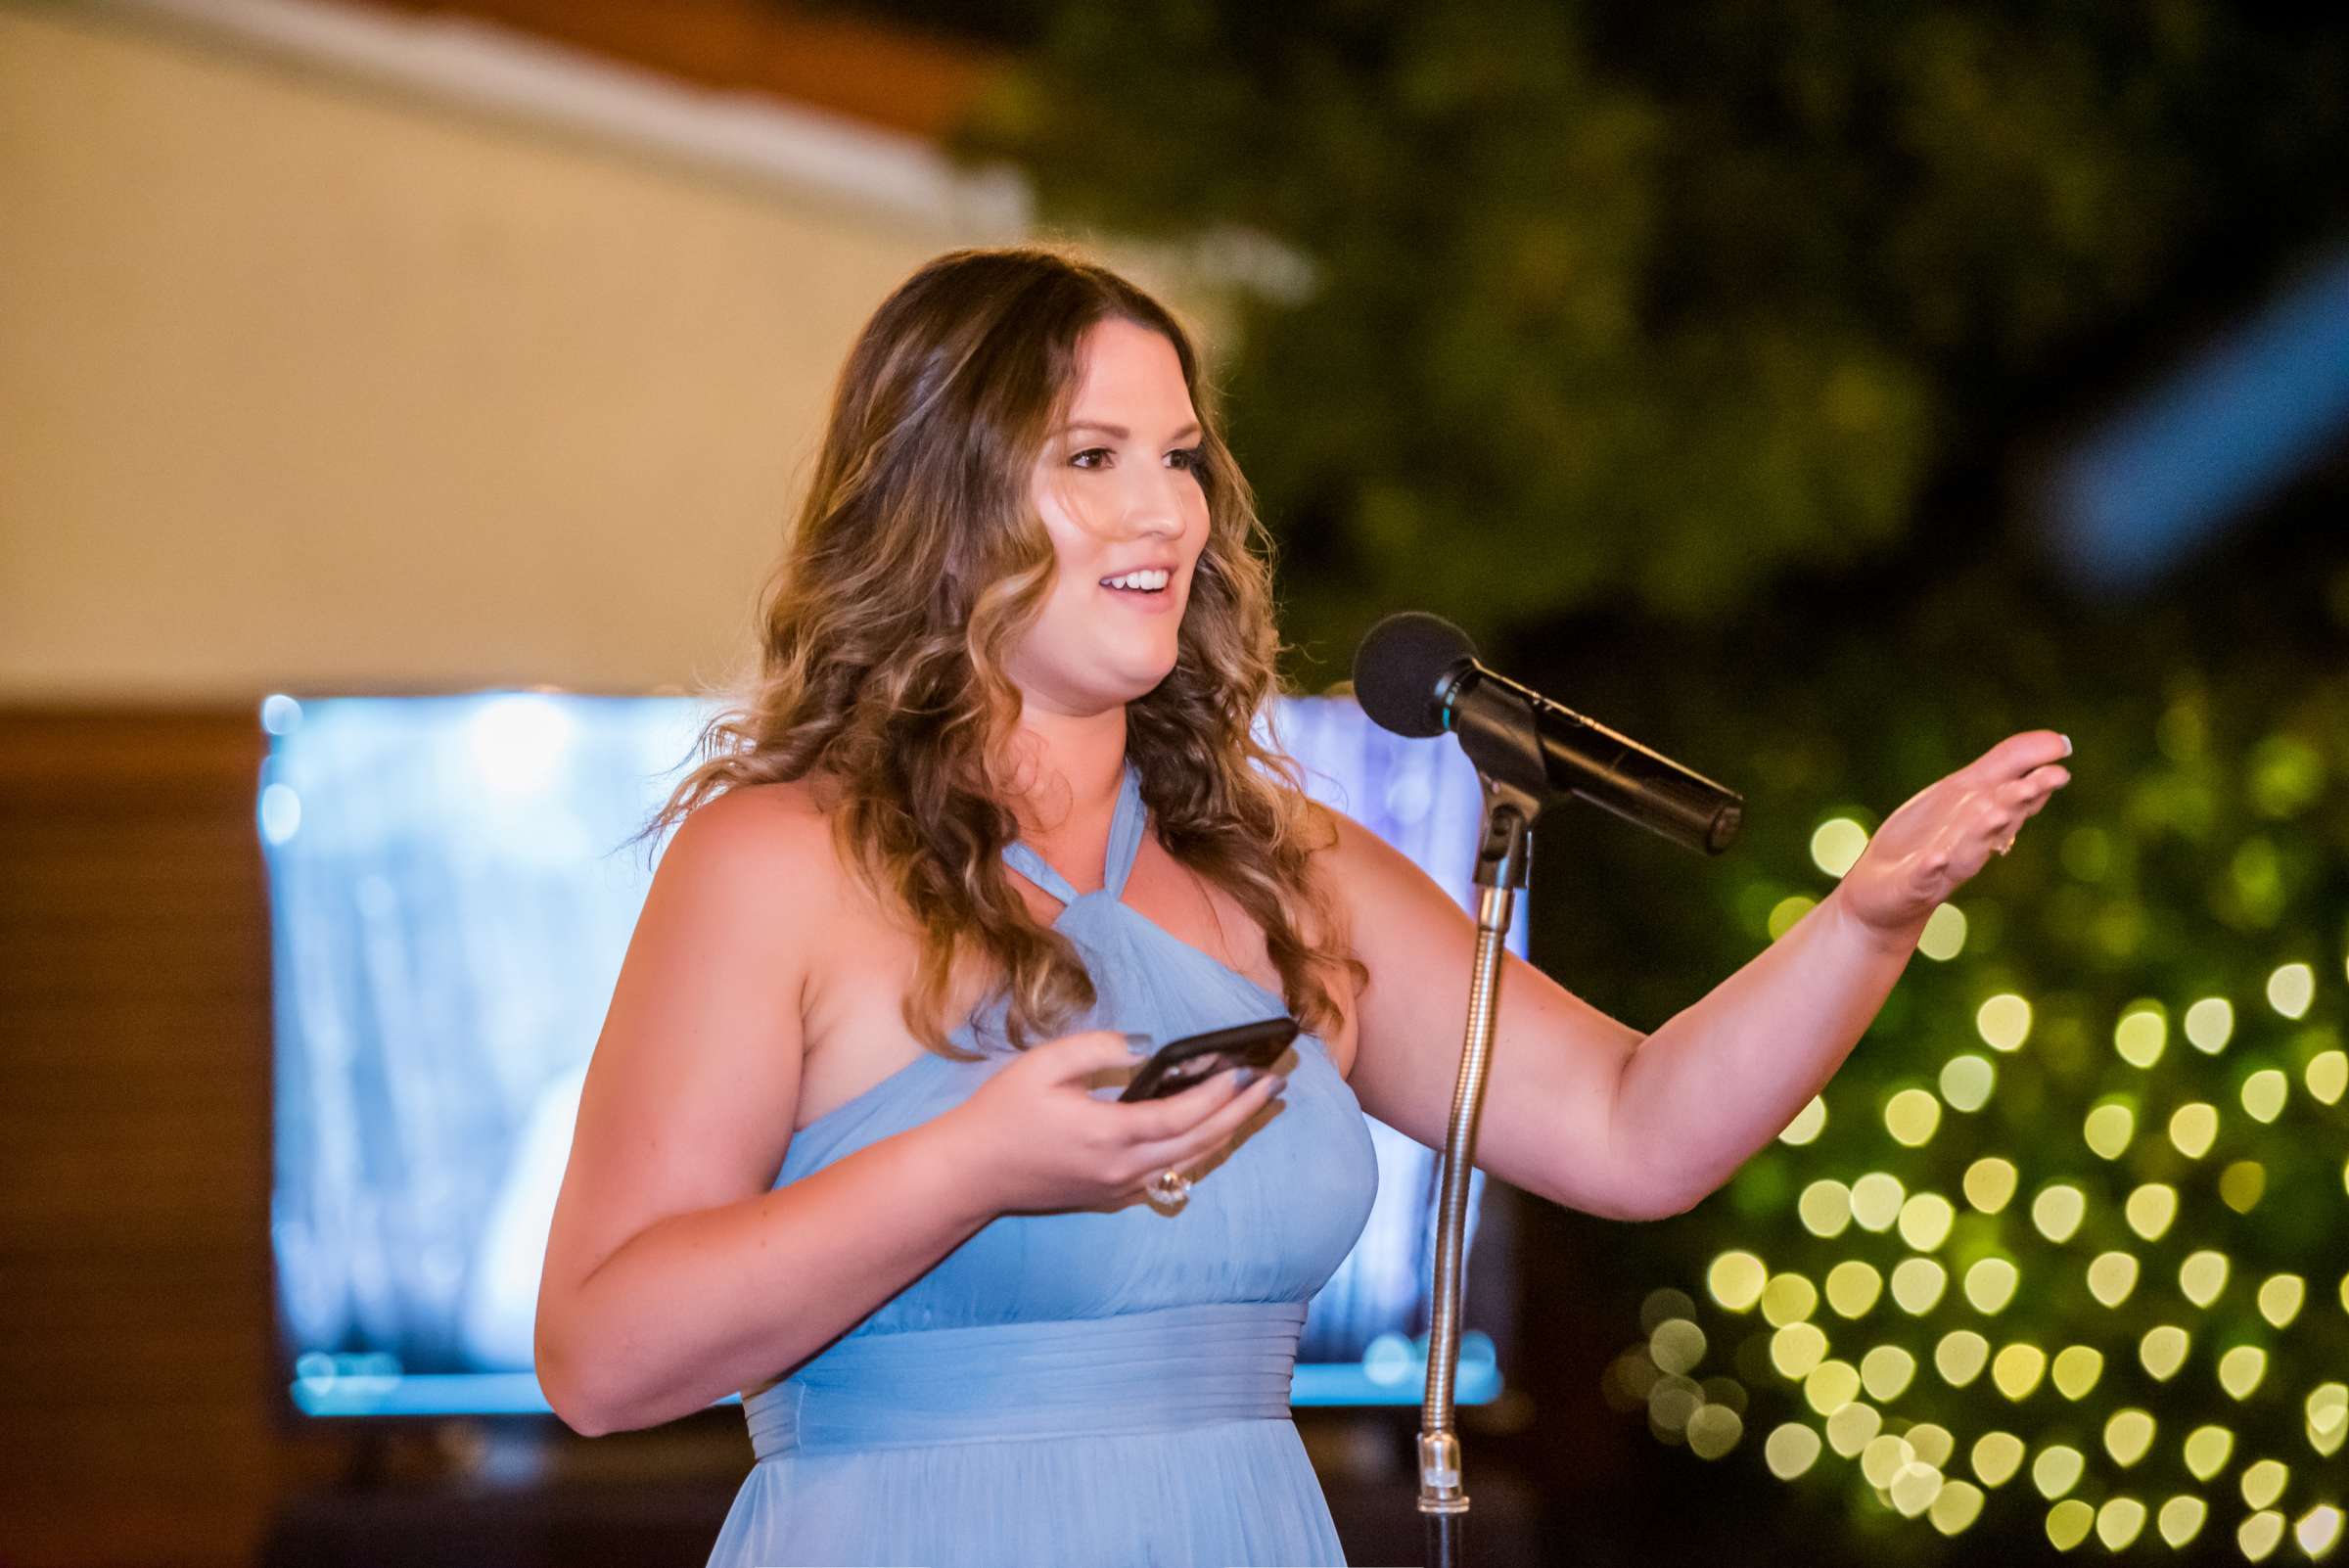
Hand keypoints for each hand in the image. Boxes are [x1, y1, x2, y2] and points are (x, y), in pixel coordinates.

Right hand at [936, 1029, 1285, 1214]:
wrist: (972, 1173)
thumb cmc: (1002, 1114)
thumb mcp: (1043, 1065)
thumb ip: (1099, 1049)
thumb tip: (1146, 1046)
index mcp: (1109, 1136)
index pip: (1182, 1115)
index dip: (1220, 1093)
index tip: (1249, 1068)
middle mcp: (1124, 1169)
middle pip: (1200, 1142)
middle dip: (1242, 1112)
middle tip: (1275, 1083)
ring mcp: (1120, 1188)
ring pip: (1191, 1162)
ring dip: (1227, 1132)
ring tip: (1256, 1104)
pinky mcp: (1113, 1195)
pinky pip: (1170, 1174)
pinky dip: (1199, 1148)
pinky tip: (1212, 1128)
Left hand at [1835, 730, 2072, 941]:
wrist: (1883, 891)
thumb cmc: (1929, 836)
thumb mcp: (1966, 791)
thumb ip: (2007, 766)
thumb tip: (2060, 741)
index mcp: (1986, 820)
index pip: (2016, 801)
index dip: (2035, 786)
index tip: (2059, 771)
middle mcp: (1972, 844)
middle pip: (1999, 822)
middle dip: (2017, 801)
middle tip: (2042, 782)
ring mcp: (1942, 867)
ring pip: (1968, 849)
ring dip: (1983, 830)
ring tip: (1998, 812)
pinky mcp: (1911, 885)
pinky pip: (1922, 877)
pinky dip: (1929, 868)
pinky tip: (1935, 858)